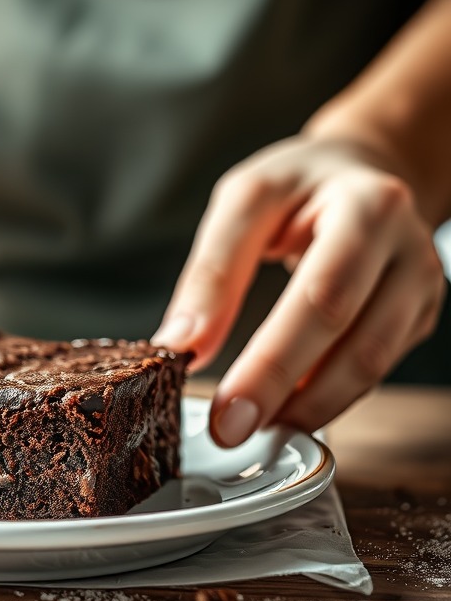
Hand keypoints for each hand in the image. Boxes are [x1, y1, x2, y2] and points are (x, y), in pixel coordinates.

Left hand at [152, 135, 444, 445]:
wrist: (363, 171)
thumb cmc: (297, 185)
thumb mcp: (245, 200)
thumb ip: (214, 269)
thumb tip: (181, 345)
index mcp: (364, 206)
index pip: (317, 294)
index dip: (270, 359)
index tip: (222, 404)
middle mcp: (404, 246)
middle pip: (347, 332)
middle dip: (283, 388)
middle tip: (229, 429)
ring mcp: (420, 283)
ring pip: (371, 362)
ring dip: (310, 406)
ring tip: (253, 427)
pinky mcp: (418, 313)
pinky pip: (373, 366)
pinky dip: (327, 394)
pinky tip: (287, 409)